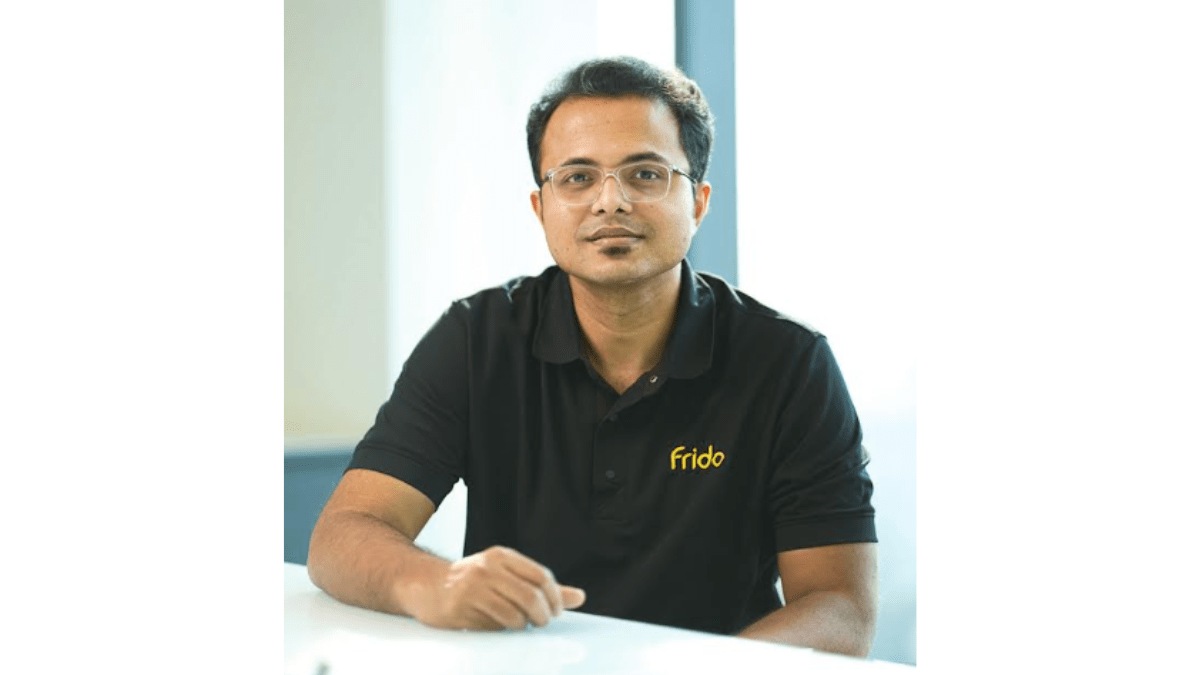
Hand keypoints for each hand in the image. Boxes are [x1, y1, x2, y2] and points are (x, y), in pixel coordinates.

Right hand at [414, 546, 585, 629]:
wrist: (425, 585)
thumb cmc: (471, 583)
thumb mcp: (506, 576)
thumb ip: (541, 587)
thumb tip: (579, 597)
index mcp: (502, 556)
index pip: (541, 576)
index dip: (555, 597)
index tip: (555, 611)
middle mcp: (489, 567)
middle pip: (531, 596)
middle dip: (542, 616)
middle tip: (541, 623)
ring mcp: (474, 586)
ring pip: (515, 613)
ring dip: (522, 625)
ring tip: (518, 624)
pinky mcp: (462, 605)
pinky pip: (495, 624)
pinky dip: (503, 629)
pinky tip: (498, 625)